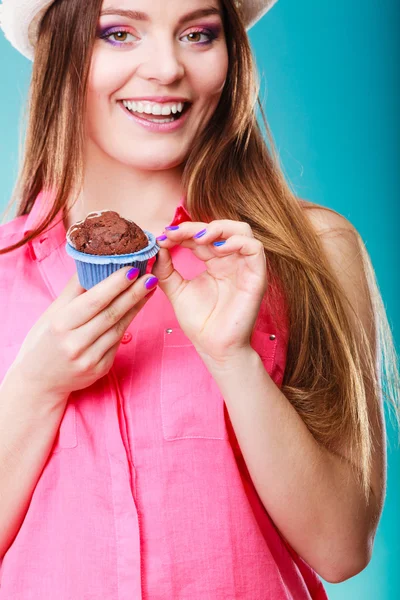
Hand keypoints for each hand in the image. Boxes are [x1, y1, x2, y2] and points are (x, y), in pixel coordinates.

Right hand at [6, 268, 158, 403]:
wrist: (38, 382)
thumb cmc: (44, 341)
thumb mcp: (52, 313)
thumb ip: (73, 290)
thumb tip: (92, 261)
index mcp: (61, 325)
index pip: (94, 301)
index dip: (115, 285)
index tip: (132, 269)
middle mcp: (75, 343)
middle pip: (111, 314)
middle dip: (134, 293)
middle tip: (151, 275)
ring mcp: (90, 359)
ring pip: (119, 328)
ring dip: (136, 306)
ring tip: (149, 288)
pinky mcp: (100, 369)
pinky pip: (117, 342)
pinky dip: (128, 323)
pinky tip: (137, 308)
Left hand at [152, 220, 266, 362]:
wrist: (214, 347)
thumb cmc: (200, 323)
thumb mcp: (176, 291)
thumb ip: (166, 269)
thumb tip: (158, 246)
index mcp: (215, 262)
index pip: (202, 235)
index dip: (183, 231)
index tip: (163, 236)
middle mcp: (232, 261)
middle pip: (221, 228)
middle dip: (196, 227)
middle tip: (175, 234)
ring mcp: (245, 267)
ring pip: (242, 231)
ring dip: (219, 228)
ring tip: (197, 238)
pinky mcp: (256, 276)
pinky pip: (255, 248)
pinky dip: (236, 242)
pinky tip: (216, 250)